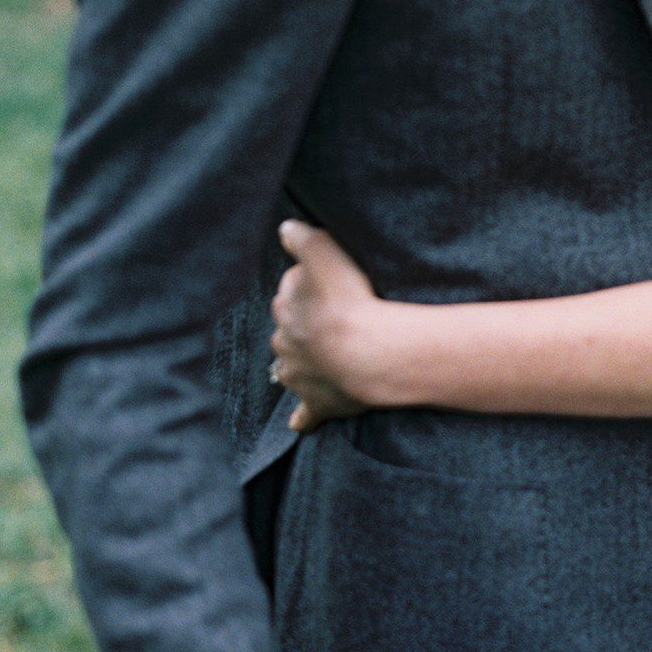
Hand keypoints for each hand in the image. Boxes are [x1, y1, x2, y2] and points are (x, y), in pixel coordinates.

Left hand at [272, 221, 382, 431]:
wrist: (366, 352)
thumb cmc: (349, 299)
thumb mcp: (325, 252)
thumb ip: (302, 238)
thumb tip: (285, 228)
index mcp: (285, 308)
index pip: (290, 294)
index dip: (309, 290)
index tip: (329, 288)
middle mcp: (284, 344)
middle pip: (290, 332)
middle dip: (304, 327)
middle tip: (333, 321)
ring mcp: (300, 375)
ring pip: (292, 367)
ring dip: (303, 363)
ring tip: (324, 359)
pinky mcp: (318, 403)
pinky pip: (306, 413)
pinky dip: (303, 417)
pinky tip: (300, 423)